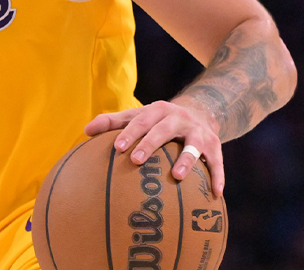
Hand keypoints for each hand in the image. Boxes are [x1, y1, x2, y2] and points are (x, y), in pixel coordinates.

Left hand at [85, 99, 223, 196]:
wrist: (200, 112)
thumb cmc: (159, 120)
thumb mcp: (139, 116)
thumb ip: (113, 122)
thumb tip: (85, 131)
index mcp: (158, 110)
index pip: (141, 120)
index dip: (129, 133)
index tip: (117, 148)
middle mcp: (179, 118)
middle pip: (163, 130)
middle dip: (150, 144)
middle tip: (136, 160)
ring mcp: (199, 132)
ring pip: (193, 145)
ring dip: (186, 160)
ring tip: (176, 176)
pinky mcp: (215, 146)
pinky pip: (217, 162)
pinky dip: (217, 177)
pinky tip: (215, 193)